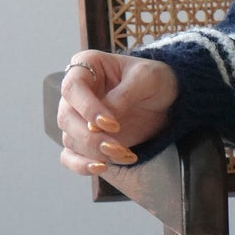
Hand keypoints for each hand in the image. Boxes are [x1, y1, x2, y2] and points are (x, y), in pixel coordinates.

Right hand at [57, 49, 179, 175]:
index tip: (112, 124)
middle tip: (117, 147)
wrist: (168, 99)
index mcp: (86, 67)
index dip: (87, 108)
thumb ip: (123, 96)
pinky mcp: (86, 139)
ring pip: (70, 139)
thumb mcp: (147, 78)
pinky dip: (82, 166)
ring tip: (124, 154)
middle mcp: (76, 93)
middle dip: (90, 137)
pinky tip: (102, 168)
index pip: (72, 88)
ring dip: (94, 153)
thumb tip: (97, 124)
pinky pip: (70, 156)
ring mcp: (79, 117)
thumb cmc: (155, 79)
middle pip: (66, 117)